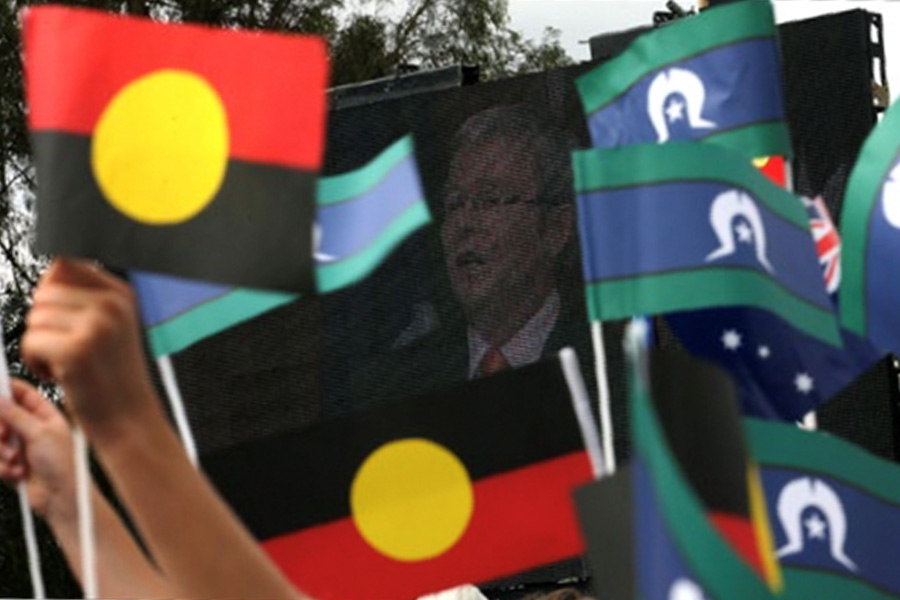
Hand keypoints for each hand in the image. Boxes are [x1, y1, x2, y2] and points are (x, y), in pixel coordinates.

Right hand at [0, 379, 75, 520]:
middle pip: (1, 416)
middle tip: (4, 435)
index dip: (5, 390)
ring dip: (0, 452)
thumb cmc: (62, 465)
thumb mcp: (40, 434)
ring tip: (16, 461)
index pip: (21, 393)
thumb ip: (17, 415)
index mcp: (45, 415)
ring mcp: (20, 447)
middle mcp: (31, 429)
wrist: (61, 499)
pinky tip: (17, 474)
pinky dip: (2, 468)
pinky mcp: (11, 465)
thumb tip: (0, 399)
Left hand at [21, 258, 159, 443]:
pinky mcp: (75, 351)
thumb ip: (86, 297)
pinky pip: (29, 342)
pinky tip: (60, 374)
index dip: (51, 290)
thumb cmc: (115, 377)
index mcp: (121, 294)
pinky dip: (35, 362)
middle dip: (43, 323)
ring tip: (65, 362)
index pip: (64, 265)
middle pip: (43, 293)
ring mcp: (95, 326)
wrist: (129, 418)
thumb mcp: (112, 326)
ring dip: (38, 344)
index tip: (62, 317)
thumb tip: (49, 275)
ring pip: (34, 318)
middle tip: (66, 347)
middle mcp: (111, 306)